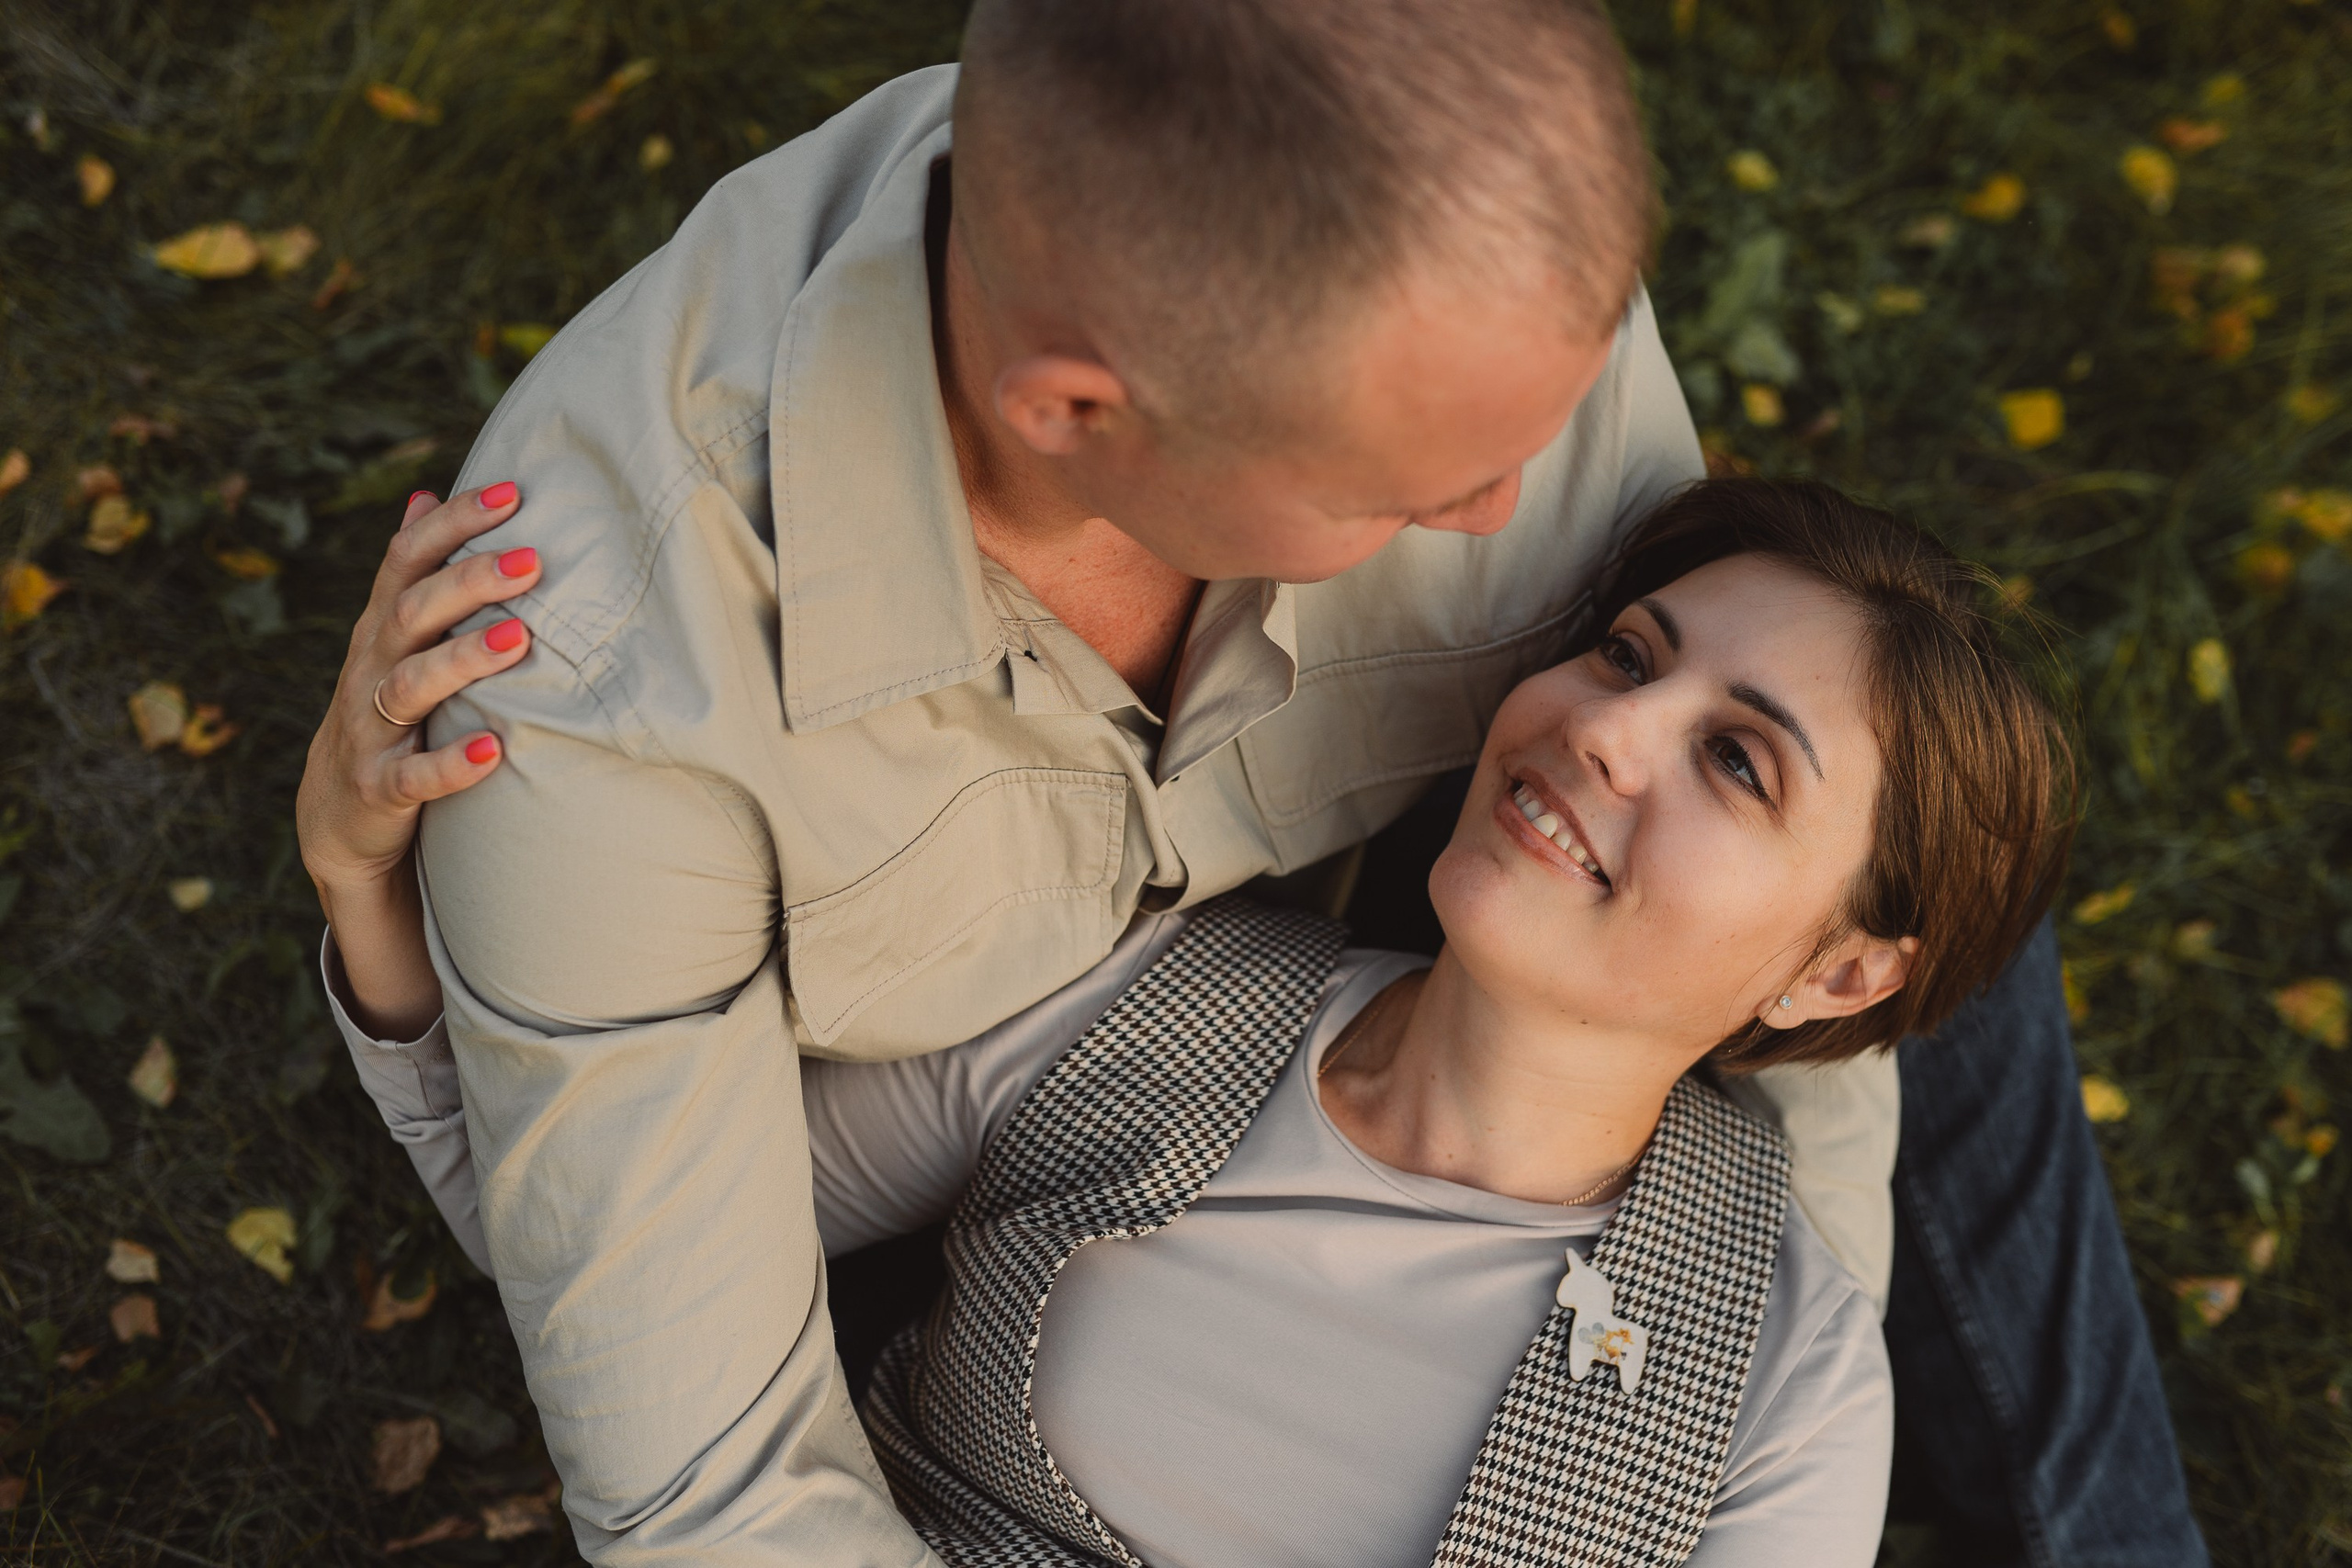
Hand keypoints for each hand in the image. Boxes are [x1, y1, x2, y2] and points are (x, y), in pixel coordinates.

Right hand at [297, 484, 539, 1034]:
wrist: (337, 818)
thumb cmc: (386, 712)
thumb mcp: (392, 642)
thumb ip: (412, 577)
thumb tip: (424, 496)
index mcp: (380, 630)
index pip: (408, 561)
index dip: (455, 524)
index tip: (514, 492)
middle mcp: (370, 671)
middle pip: (412, 613)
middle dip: (469, 583)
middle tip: (532, 561)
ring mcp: (370, 730)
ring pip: (411, 686)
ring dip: (464, 660)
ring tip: (520, 640)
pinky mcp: (379, 789)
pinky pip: (413, 776)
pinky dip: (454, 765)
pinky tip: (496, 750)